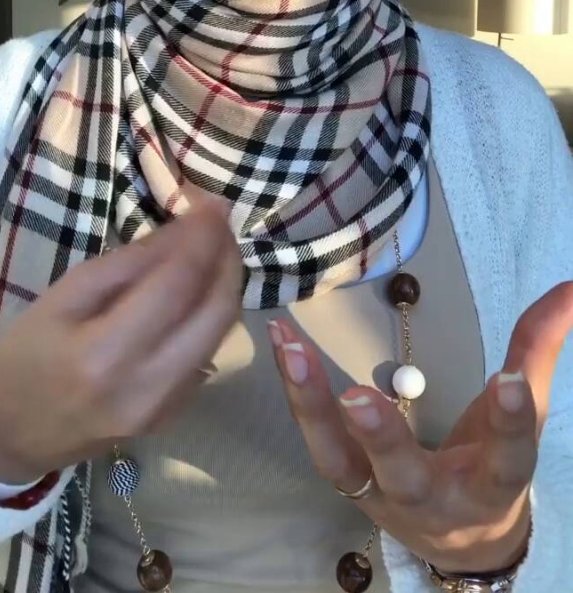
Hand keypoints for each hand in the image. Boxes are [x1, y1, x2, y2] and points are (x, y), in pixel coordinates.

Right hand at [0, 206, 241, 483]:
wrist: (9, 435)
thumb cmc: (25, 356)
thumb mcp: (62, 296)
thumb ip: (126, 264)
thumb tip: (182, 230)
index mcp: (106, 353)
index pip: (178, 283)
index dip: (204, 237)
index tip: (212, 202)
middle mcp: (148, 386)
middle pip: (216, 311)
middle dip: (227, 256)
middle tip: (219, 221)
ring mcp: (166, 407)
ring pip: (222, 332)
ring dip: (226, 283)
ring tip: (214, 246)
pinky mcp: (174, 415)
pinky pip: (209, 353)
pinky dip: (212, 314)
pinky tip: (199, 289)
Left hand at [269, 279, 572, 575]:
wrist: (462, 543)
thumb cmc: (492, 467)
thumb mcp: (523, 417)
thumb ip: (538, 349)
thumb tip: (570, 286)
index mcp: (493, 484)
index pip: (508, 456)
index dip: (511, 422)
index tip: (510, 380)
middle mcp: (434, 500)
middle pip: (406, 477)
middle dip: (383, 440)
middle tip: (359, 397)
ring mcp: (381, 496)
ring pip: (340, 463)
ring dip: (312, 408)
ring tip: (292, 350)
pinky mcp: (347, 482)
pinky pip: (317, 444)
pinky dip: (297, 398)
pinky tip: (284, 346)